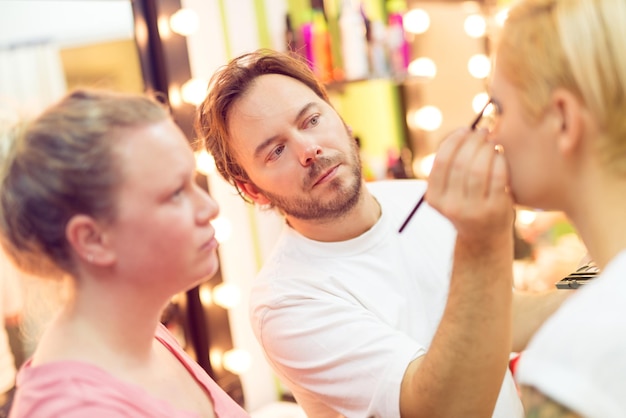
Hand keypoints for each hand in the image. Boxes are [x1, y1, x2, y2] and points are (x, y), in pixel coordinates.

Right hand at [426, 127, 513, 243]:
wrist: (483, 237)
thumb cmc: (467, 204)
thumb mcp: (449, 191)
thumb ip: (450, 167)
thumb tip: (465, 131)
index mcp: (434, 198)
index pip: (441, 161)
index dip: (454, 141)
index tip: (465, 129)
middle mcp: (450, 206)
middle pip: (460, 163)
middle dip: (473, 141)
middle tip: (483, 131)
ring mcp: (473, 210)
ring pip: (478, 169)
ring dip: (487, 149)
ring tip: (492, 142)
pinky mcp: (495, 210)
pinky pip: (497, 177)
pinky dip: (499, 160)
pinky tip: (500, 155)